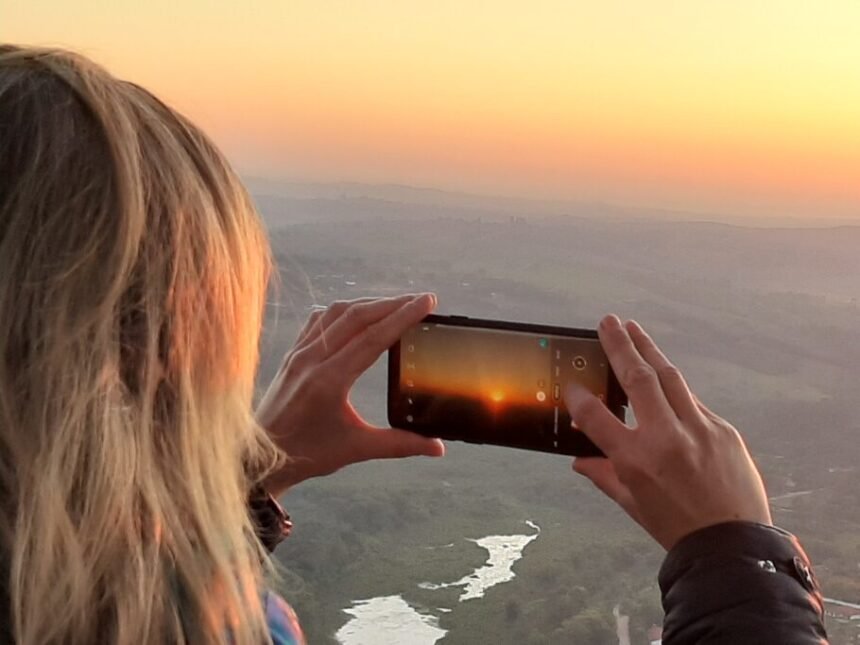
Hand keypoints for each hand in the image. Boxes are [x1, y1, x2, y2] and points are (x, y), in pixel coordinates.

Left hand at [256, 294, 444, 496]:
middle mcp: (313, 359)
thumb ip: (400, 444)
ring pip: (337, 313)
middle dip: (393, 304)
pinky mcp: (292, 354)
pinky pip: (318, 320)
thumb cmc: (307, 454)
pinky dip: (343, 311)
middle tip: (421, 300)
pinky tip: (357, 314)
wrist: (260, 458)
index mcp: (330, 380)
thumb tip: (438, 447)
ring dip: (369, 304)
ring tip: (395, 305)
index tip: (427, 302)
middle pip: (358, 317)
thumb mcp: (357, 449)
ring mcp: (299, 353)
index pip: (374, 337)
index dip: (403, 316)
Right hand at [564, 315, 771, 550]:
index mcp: (637, 460)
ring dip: (649, 349)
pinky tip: (663, 377)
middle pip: (637, 378)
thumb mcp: (632, 504)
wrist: (733, 546)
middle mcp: (667, 438)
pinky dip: (674, 387)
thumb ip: (604, 475)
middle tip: (608, 322)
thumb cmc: (678, 528)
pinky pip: (692, 400)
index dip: (580, 399)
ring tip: (633, 329)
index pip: (597, 417)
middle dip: (621, 346)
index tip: (573, 385)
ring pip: (669, 377)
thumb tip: (580, 460)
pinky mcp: (723, 430)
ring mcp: (699, 429)